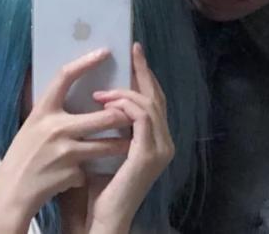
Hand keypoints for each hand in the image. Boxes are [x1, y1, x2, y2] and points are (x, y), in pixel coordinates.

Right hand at [0, 49, 130, 232]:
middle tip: (136, 115)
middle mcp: (54, 128)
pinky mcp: (70, 174)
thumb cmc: (26, 152)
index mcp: (43, 111)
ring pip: (109, 145)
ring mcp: (64, 152)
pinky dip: (97, 169)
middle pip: (106, 117)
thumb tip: (79, 79)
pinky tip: (97, 174)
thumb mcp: (36, 123)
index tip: (106, 51)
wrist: (12, 192)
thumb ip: (56, 107)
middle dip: (125, 118)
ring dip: (123, 144)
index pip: (65, 76)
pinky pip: (94, 167)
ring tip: (133, 141)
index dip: (86, 62)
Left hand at [88, 43, 174, 232]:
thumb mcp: (113, 148)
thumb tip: (104, 98)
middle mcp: (166, 142)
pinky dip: (125, 106)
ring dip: (126, 92)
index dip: (147, 78)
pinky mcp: (148, 153)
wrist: (104, 218)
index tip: (137, 57)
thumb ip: (117, 126)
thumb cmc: (102, 186)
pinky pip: (140, 118)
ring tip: (103, 90)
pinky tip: (108, 103)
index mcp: (158, 140)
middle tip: (134, 50)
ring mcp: (161, 148)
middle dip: (144, 72)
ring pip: (149, 105)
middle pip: (158, 97)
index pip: (156, 102)